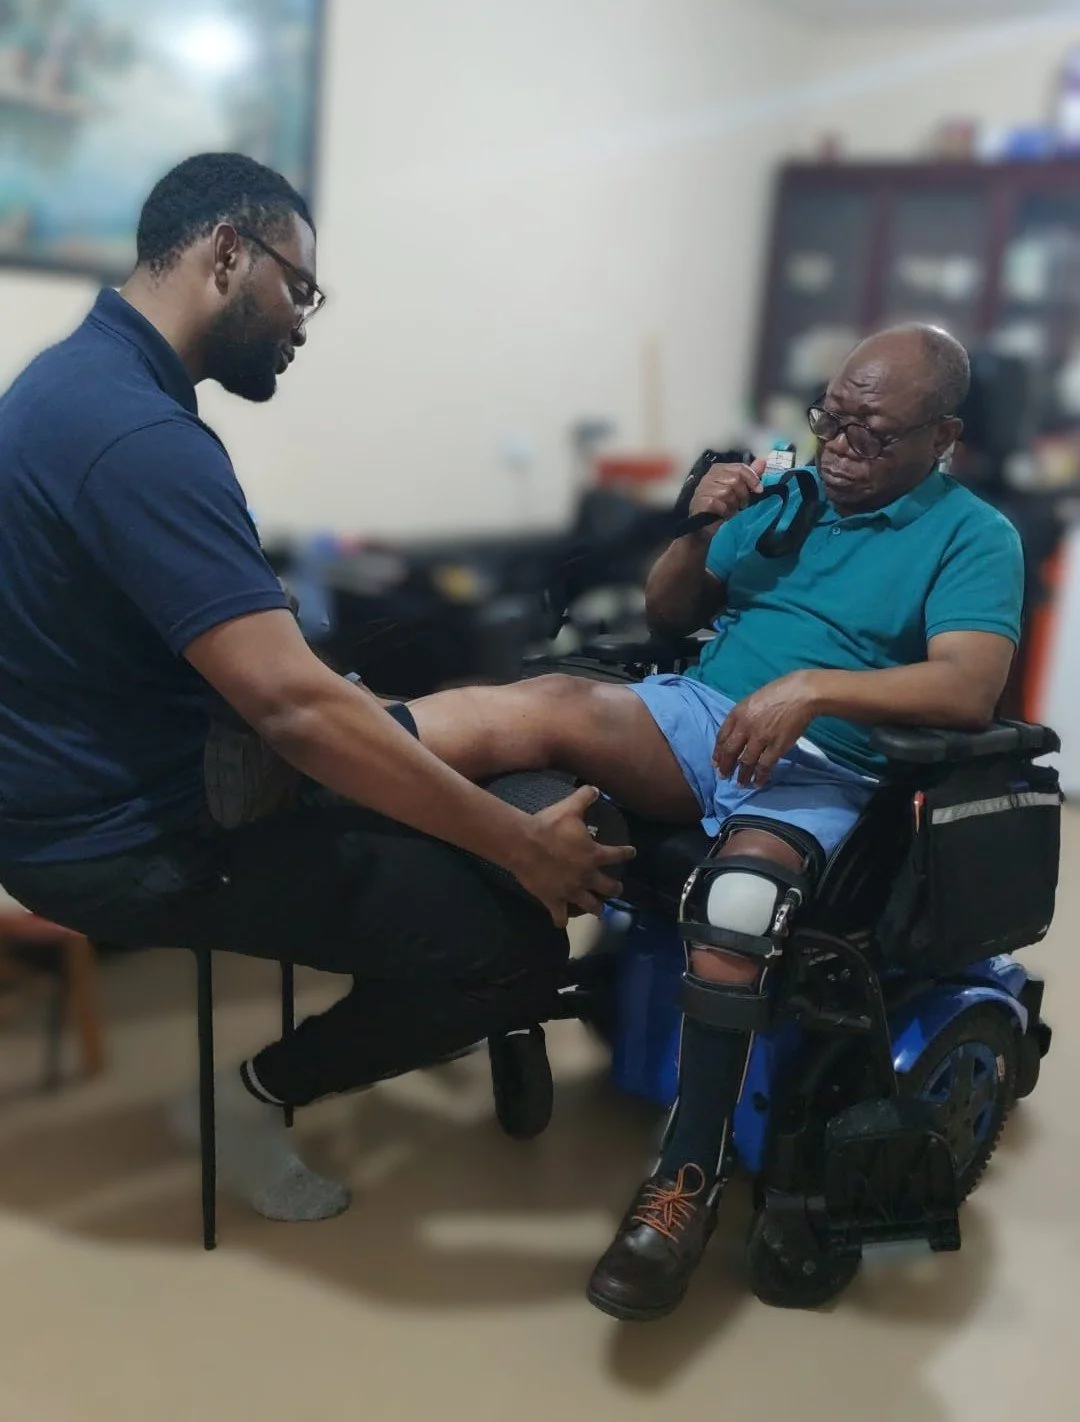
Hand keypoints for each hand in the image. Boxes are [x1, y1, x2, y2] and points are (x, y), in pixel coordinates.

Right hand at [512, 785, 634, 927]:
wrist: (524, 844)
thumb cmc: (549, 826)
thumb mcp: (569, 808)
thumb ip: (585, 797)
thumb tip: (596, 788)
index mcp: (594, 855)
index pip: (617, 855)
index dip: (627, 853)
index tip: (632, 853)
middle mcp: (587, 876)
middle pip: (608, 887)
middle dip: (615, 889)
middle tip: (618, 889)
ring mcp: (571, 891)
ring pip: (590, 905)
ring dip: (596, 908)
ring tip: (599, 912)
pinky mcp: (553, 900)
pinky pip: (560, 916)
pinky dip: (561, 920)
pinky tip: (562, 923)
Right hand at [688, 457, 765, 531]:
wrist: (705, 526)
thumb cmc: (722, 505)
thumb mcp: (737, 489)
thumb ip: (749, 475)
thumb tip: (762, 462)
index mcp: (719, 469)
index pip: (740, 468)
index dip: (752, 479)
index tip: (759, 490)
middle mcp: (709, 476)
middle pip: (735, 479)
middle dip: (742, 494)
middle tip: (742, 503)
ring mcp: (704, 489)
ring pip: (728, 492)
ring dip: (733, 504)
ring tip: (730, 508)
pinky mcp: (702, 502)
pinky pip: (721, 505)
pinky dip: (725, 511)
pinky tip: (723, 514)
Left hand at [713, 672, 820, 787]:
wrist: (802, 693)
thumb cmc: (779, 692)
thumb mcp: (752, 700)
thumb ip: (743, 716)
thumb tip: (737, 735)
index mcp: (737, 713)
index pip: (722, 736)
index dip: (718, 751)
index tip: (716, 761)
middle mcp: (745, 726)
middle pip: (730, 751)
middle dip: (725, 766)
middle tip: (723, 776)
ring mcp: (760, 738)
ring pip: (746, 762)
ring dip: (742, 775)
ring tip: (741, 783)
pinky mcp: (776, 746)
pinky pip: (764, 765)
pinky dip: (760, 776)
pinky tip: (758, 782)